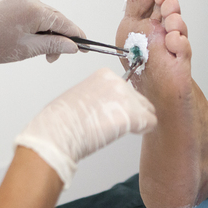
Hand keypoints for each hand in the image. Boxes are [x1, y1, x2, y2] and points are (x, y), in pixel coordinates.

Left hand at [0, 0, 84, 78]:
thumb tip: (72, 46)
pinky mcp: (11, 3)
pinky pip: (32, 13)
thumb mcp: (28, 49)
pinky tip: (32, 40)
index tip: (85, 46)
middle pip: (55, 19)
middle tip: (56, 57)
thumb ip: (53, 46)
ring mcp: (19, 0)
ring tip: (41, 52)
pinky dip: (36, 26)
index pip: (64, 23)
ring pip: (44, 16)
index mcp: (35, 10)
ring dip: (47, 33)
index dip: (76, 35)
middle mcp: (29, 0)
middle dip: (59, 38)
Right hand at [15, 68, 156, 186]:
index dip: (121, 103)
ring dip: (137, 121)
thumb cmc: (60, 120)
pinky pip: (150, 122)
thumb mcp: (79, 95)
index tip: (112, 112)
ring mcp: (126, 97)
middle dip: (132, 112)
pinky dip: (143, 130)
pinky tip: (128, 134)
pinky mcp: (132, 115)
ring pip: (147, 110)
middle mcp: (117, 82)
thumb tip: (104, 105)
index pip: (125, 87)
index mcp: (104, 74)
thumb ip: (97, 95)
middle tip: (115, 125)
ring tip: (117, 130)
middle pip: (138, 98)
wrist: (56, 133)